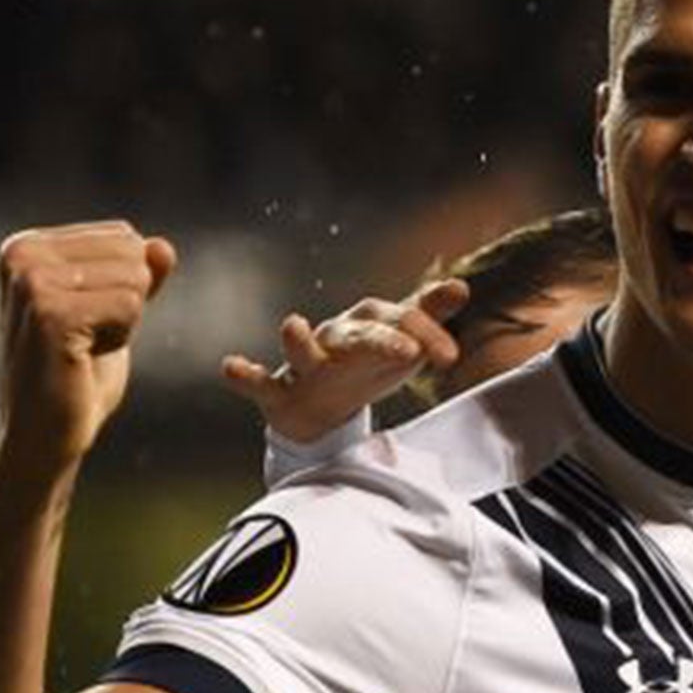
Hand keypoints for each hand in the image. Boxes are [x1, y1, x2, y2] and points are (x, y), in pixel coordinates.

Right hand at [0, 220, 176, 472]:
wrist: (43, 435)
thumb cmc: (76, 375)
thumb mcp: (113, 313)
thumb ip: (138, 274)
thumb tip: (163, 246)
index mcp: (27, 246)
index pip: (123, 236)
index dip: (122, 286)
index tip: (82, 322)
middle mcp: (22, 255)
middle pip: (131, 251)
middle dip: (126, 301)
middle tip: (84, 339)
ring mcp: (32, 282)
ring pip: (135, 278)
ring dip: (123, 323)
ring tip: (81, 349)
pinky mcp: (50, 313)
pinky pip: (130, 305)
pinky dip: (120, 337)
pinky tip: (81, 359)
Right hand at [221, 277, 467, 443]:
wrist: (325, 407)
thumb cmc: (367, 366)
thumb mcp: (402, 343)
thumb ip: (428, 314)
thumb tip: (460, 285)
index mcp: (370, 325)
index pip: (402, 323)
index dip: (426, 336)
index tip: (449, 357)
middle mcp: (336, 337)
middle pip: (359, 334)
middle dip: (382, 341)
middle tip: (409, 352)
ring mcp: (305, 363)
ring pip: (301, 351)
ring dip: (296, 341)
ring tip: (291, 325)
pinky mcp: (278, 390)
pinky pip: (259, 383)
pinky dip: (245, 376)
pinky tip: (232, 367)